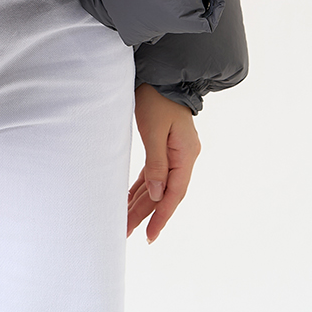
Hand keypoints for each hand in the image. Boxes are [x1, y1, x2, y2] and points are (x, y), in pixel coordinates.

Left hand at [127, 84, 200, 242]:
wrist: (161, 76)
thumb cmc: (157, 99)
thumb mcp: (154, 131)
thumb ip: (156, 164)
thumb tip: (156, 195)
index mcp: (186, 154)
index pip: (175, 193)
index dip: (162, 216)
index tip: (150, 235)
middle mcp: (184, 158)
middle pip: (165, 193)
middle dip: (146, 214)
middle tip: (127, 233)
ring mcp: (176, 154)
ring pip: (158, 186)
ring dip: (142, 204)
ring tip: (126, 223)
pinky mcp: (165, 149)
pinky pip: (154, 175)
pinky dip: (142, 188)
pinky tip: (131, 201)